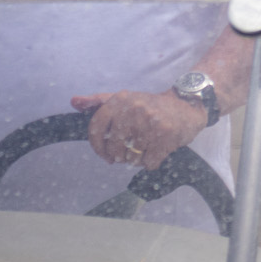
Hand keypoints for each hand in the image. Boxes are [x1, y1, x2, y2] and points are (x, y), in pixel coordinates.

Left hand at [72, 90, 207, 170]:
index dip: (97, 146)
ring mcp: (150, 123)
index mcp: (121, 99)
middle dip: (121, 155)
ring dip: (137, 159)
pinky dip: (152, 162)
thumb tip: (74, 101)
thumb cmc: (151, 106)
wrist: (186, 106)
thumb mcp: (125, 98)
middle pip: (114, 148)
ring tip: (146, 146)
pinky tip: (158, 150)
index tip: (104, 154)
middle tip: (131, 149)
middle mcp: (133, 109)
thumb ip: (99, 101)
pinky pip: (148, 163)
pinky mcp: (165, 137)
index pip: (96, 127)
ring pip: (131, 158)